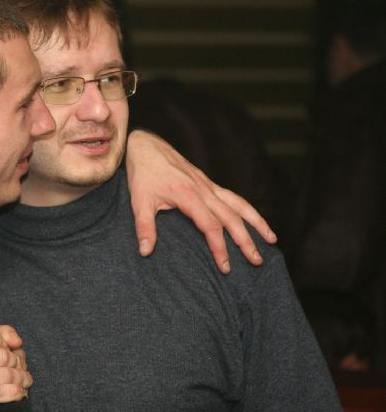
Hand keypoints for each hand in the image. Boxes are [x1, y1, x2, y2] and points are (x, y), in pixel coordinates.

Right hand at [0, 321, 32, 407]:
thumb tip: (17, 342)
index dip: (7, 345)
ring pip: (7, 375)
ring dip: (21, 378)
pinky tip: (19, 391)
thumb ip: (2, 332)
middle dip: (17, 362)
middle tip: (22, 367)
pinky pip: (1, 392)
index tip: (11, 350)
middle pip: (5, 357)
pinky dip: (15, 391)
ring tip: (26, 380)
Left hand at [125, 130, 276, 272]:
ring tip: (272, 240)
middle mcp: (204, 190)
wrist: (146, 146)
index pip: (211, 226)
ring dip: (257, 223)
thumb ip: (144, 227)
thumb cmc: (142, 174)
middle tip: (257, 261)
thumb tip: (145, 252)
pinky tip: (254, 220)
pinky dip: (247, 209)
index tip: (225, 266)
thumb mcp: (139, 202)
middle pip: (231, 218)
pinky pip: (233, 197)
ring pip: (239, 205)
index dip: (219, 247)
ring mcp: (208, 185)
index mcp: (188, 195)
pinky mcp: (208, 183)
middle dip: (246, 241)